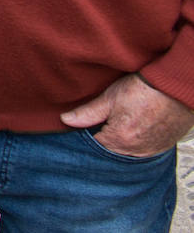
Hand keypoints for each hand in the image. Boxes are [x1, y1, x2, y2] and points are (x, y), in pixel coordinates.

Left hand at [61, 73, 193, 156]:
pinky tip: (135, 129)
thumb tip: (65, 120)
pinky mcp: (163, 146)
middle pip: (112, 150)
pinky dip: (137, 143)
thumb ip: (87, 113)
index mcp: (119, 140)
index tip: (86, 126)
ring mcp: (151, 150)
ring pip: (128, 152)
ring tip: (120, 124)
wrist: (175, 88)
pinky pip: (145, 151)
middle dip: (105, 139)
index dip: (88, 135)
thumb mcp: (110, 98)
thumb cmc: (143, 90)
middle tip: (105, 123)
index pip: (94, 146)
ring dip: (121, 142)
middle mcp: (136, 150)